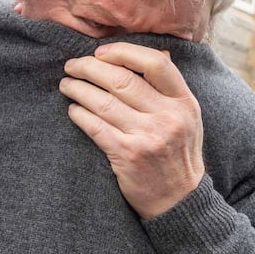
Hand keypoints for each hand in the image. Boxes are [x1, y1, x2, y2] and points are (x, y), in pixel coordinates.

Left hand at [59, 42, 204, 218]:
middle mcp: (168, 116)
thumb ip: (169, 89)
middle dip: (90, 67)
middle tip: (72, 65)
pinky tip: (73, 110)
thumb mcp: (187, 118)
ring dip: (78, 89)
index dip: (123, 52)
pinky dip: (79, 115)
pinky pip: (95, 127)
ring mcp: (148, 137)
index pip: (156, 63)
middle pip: (122, 79)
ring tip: (66, 84)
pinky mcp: (128, 155)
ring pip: (103, 101)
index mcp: (184, 102)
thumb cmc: (178, 154)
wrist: (179, 201)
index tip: (100, 52)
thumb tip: (146, 53)